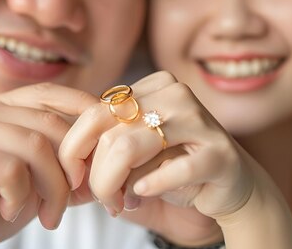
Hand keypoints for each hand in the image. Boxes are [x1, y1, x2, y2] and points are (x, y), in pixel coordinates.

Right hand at [0, 83, 97, 247]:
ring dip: (52, 189)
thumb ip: (67, 171)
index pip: (53, 94)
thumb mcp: (36, 186)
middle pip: (52, 124)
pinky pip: (10, 168)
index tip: (109, 145)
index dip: (86, 112)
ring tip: (48, 216)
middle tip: (75, 202)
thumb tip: (110, 166)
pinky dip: (20, 196)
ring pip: (36, 146)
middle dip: (74, 169)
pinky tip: (10, 212)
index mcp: (2, 108)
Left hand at [59, 71, 255, 245]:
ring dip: (114, 185)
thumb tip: (60, 165)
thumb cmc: (175, 170)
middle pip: (107, 131)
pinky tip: (143, 195)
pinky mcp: (219, 153)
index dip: (73, 150)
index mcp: (152, 87)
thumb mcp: (133, 156)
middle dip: (95, 175)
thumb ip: (101, 151)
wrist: (231, 188)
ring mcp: (199, 121)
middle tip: (103, 200)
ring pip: (128, 147)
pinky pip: (172, 169)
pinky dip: (150, 188)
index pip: (93, 112)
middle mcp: (175, 94)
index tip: (74, 179)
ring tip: (119, 204)